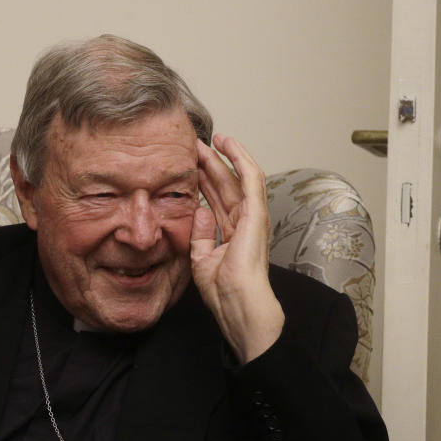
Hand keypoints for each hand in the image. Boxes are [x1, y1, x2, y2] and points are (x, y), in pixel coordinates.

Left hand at [190, 134, 283, 362]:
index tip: (184, 166)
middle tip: (190, 145)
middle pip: (224, 184)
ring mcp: (252, 215)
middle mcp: (243, 221)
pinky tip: (227, 142)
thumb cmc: (222, 289)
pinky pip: (250, 177)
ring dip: (222, 156)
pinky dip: (239, 157)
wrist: (237, 302)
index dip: (201, 180)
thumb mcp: (201, 258)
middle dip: (208, 164)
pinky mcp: (256, 212)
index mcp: (231, 232)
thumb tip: (199, 211)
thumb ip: (199, 234)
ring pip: (236, 176)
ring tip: (207, 139)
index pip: (215, 198)